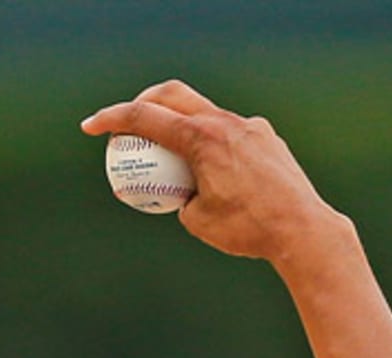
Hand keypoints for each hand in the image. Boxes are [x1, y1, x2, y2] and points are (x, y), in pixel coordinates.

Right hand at [82, 80, 346, 263]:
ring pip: (203, 112)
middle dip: (143, 103)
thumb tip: (180, 193)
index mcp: (201, 138)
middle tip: (127, 124)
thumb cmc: (246, 229)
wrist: (300, 228)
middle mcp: (225, 122)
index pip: (146, 117)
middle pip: (173, 95)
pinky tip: (212, 173)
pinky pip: (228, 132)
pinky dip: (208, 144)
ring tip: (170, 157)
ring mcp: (248, 126)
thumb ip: (181, 198)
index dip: (112, 119)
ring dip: (179, 124)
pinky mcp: (265, 137)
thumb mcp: (196, 221)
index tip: (91, 127)